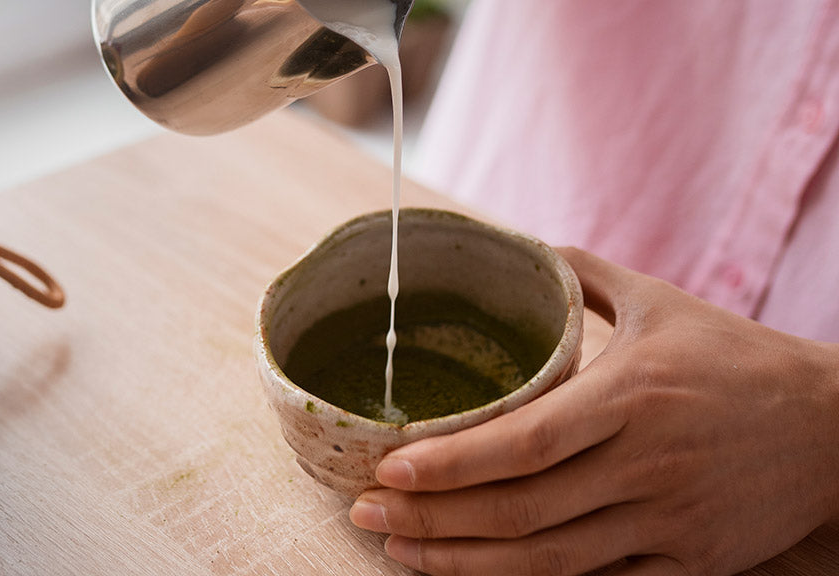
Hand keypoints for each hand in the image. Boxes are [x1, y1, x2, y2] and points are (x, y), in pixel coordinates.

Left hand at [350, 247, 838, 575]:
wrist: (838, 429)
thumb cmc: (739, 359)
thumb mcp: (664, 302)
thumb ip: (586, 276)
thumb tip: (522, 248)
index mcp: (633, 394)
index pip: (523, 440)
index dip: (449, 463)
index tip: (387, 466)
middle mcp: (647, 464)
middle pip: (521, 509)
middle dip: (432, 520)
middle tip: (367, 515)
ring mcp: (669, 522)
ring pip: (549, 561)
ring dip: (464, 564)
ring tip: (402, 554)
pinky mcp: (689, 563)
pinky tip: (479, 574)